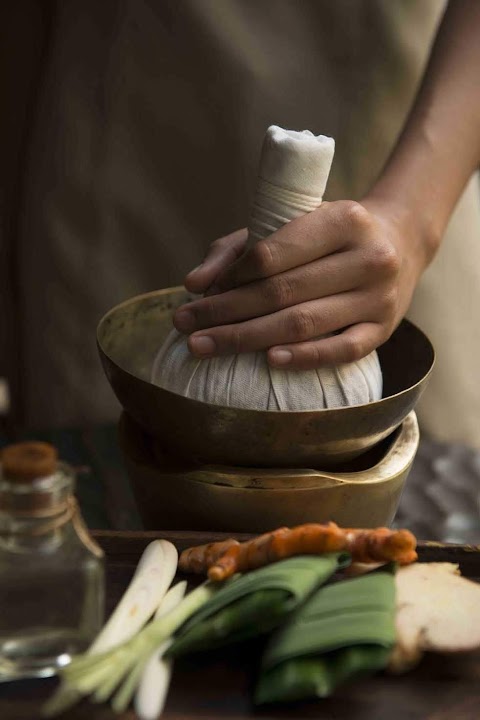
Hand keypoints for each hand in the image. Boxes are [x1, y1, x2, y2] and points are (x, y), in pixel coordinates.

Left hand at [174, 198, 428, 368]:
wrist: (400, 244)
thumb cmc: (329, 235)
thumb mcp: (290, 223)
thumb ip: (238, 248)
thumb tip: (194, 284)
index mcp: (344, 219)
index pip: (274, 252)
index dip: (232, 276)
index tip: (198, 293)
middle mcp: (368, 258)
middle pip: (283, 293)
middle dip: (225, 312)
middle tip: (183, 325)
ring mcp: (378, 298)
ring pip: (304, 324)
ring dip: (247, 338)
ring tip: (203, 345)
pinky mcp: (383, 331)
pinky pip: (340, 351)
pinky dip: (303, 357)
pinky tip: (267, 362)